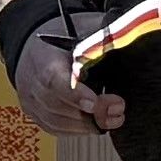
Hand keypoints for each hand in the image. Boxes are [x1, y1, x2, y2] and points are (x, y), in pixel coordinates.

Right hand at [12, 25, 126, 138]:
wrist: (36, 48)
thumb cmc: (63, 39)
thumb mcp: (82, 31)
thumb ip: (101, 40)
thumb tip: (129, 43)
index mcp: (42, 58)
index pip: (53, 80)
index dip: (75, 94)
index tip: (96, 102)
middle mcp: (31, 83)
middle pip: (56, 106)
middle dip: (90, 113)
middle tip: (117, 111)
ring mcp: (31, 102)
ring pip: (56, 122)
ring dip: (87, 125)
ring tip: (114, 118)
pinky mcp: (36, 115)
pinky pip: (56, 129)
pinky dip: (78, 130)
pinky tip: (96, 124)